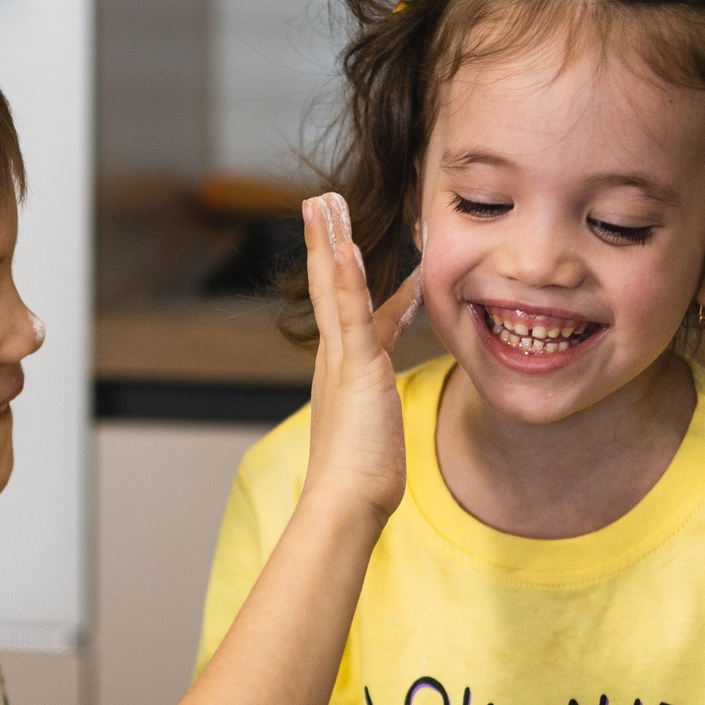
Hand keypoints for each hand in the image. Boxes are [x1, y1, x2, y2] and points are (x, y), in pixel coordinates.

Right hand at [297, 194, 420, 527]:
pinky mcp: (356, 369)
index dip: (348, 276)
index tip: (350, 244)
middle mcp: (334, 359)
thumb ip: (378, 412)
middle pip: (326, 288)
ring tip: (324, 203)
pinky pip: (352, 316)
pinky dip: (346, 280)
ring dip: (329, 242)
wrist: (345, 503)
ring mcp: (341, 362)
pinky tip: (344, 246)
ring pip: (333, 290)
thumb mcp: (374, 432)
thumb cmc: (362, 479)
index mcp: (341, 371)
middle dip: (323, 242)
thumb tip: (385, 416)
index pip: (347, 311)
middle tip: (319, 202)